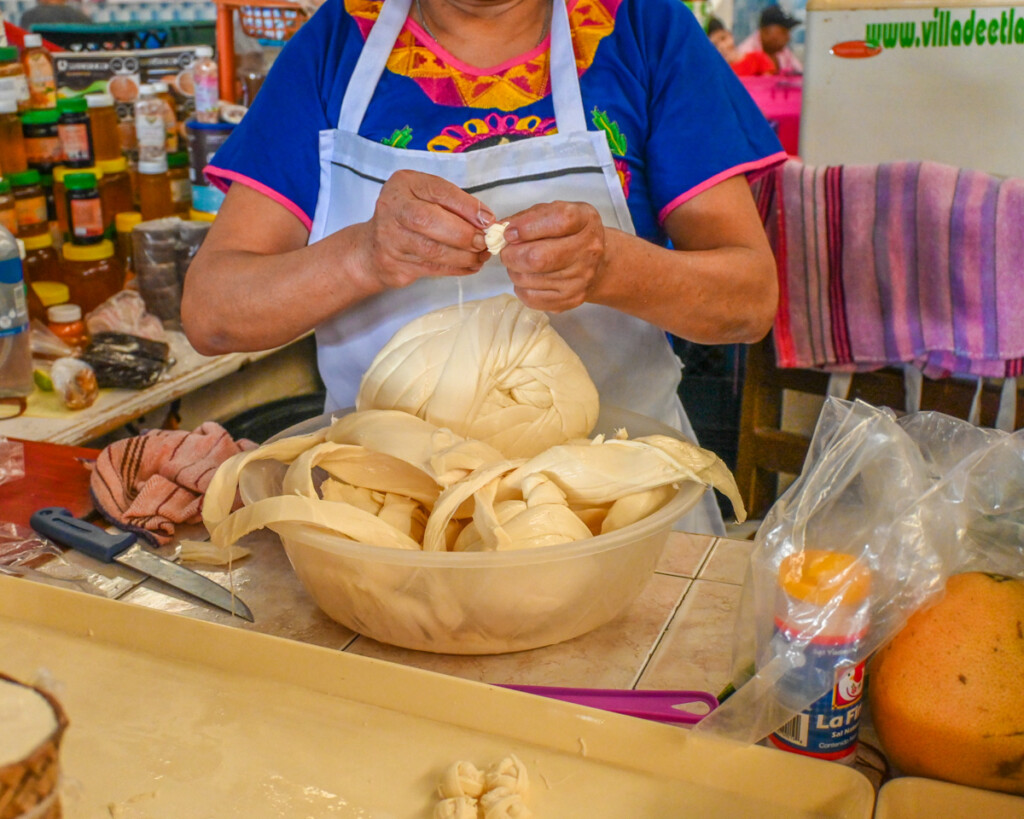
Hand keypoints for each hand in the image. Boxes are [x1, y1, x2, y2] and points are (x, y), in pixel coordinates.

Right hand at [359, 170, 491, 289]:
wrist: (373, 248)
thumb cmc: (409, 217)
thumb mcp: (427, 198)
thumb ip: (454, 204)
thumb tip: (486, 221)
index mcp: (403, 184)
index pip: (438, 192)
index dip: (466, 207)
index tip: (488, 219)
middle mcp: (392, 208)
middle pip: (428, 220)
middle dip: (463, 234)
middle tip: (484, 242)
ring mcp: (390, 238)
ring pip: (431, 250)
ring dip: (463, 256)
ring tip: (481, 256)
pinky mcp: (395, 264)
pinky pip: (431, 268)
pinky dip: (456, 269)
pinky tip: (471, 266)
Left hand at [499, 201, 606, 311]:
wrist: (596, 264)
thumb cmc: (568, 234)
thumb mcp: (553, 213)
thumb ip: (527, 217)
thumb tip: (498, 230)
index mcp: (585, 220)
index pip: (558, 221)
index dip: (526, 227)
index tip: (509, 232)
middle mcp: (588, 249)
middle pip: (537, 258)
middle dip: (511, 255)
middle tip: (507, 252)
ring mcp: (581, 278)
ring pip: (529, 279)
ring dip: (514, 271)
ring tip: (519, 264)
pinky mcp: (571, 299)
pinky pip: (531, 297)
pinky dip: (520, 288)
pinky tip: (527, 278)